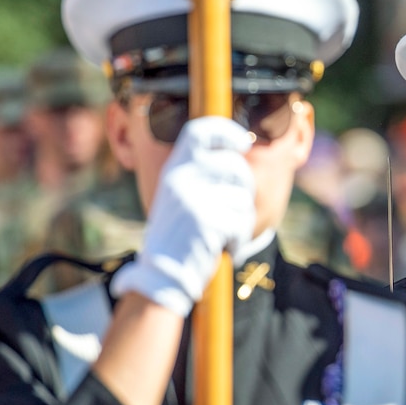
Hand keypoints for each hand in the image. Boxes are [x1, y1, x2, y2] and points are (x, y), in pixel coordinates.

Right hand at [112, 117, 255, 315]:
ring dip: (240, 221)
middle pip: (236, 167)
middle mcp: (182, 179)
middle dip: (244, 190)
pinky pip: (242, 224)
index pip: (200, 132)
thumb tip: (239, 154)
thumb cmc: (177, 236)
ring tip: (219, 235)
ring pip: (243, 199)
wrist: (162, 274)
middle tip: (233, 212)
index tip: (243, 142)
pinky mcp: (209, 222)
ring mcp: (194, 200)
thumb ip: (202, 175)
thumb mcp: (180, 197)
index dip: (226, 131)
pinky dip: (238, 241)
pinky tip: (222, 249)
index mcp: (174, 169)